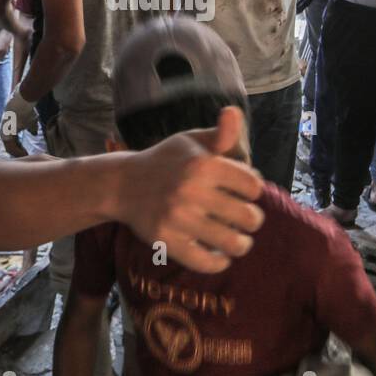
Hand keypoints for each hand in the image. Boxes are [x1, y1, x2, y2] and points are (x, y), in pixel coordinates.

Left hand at [0, 88, 37, 156]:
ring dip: (18, 154)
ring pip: (10, 148)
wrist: (22, 102)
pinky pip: (10, 147)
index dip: (20, 149)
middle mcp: (4, 132)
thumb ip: (31, 129)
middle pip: (10, 147)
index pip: (13, 143)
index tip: (27, 153)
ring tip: (26, 157)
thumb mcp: (30, 122)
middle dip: (19, 153)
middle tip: (27, 158)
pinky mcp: (5, 133)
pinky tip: (24, 153)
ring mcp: (4, 133)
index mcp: (9, 130)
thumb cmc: (26, 111)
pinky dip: (17, 151)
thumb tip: (34, 133)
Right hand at [119, 106, 265, 273]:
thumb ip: (220, 134)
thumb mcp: (191, 141)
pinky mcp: (166, 241)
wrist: (122, 184)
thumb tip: (233, 113)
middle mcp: (192, 191)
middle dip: (252, 220)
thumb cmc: (165, 161)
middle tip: (244, 220)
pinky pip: (205, 261)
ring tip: (237, 241)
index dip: (253, 191)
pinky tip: (220, 256)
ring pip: (232, 243)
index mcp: (203, 164)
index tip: (244, 193)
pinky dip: (218, 262)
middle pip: (249, 218)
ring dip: (240, 244)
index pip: (254, 186)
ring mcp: (178, 218)